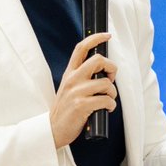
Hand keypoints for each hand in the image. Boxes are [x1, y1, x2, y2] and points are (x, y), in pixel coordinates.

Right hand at [50, 32, 117, 147]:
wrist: (52, 130)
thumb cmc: (65, 109)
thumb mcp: (69, 88)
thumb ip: (81, 77)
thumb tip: (102, 71)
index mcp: (69, 73)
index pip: (81, 48)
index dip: (96, 38)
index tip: (107, 36)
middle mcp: (72, 79)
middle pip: (98, 60)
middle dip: (112, 68)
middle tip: (110, 79)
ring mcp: (76, 92)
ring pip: (106, 83)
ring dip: (112, 92)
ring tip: (108, 99)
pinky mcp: (82, 106)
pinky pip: (106, 100)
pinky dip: (111, 105)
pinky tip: (107, 109)